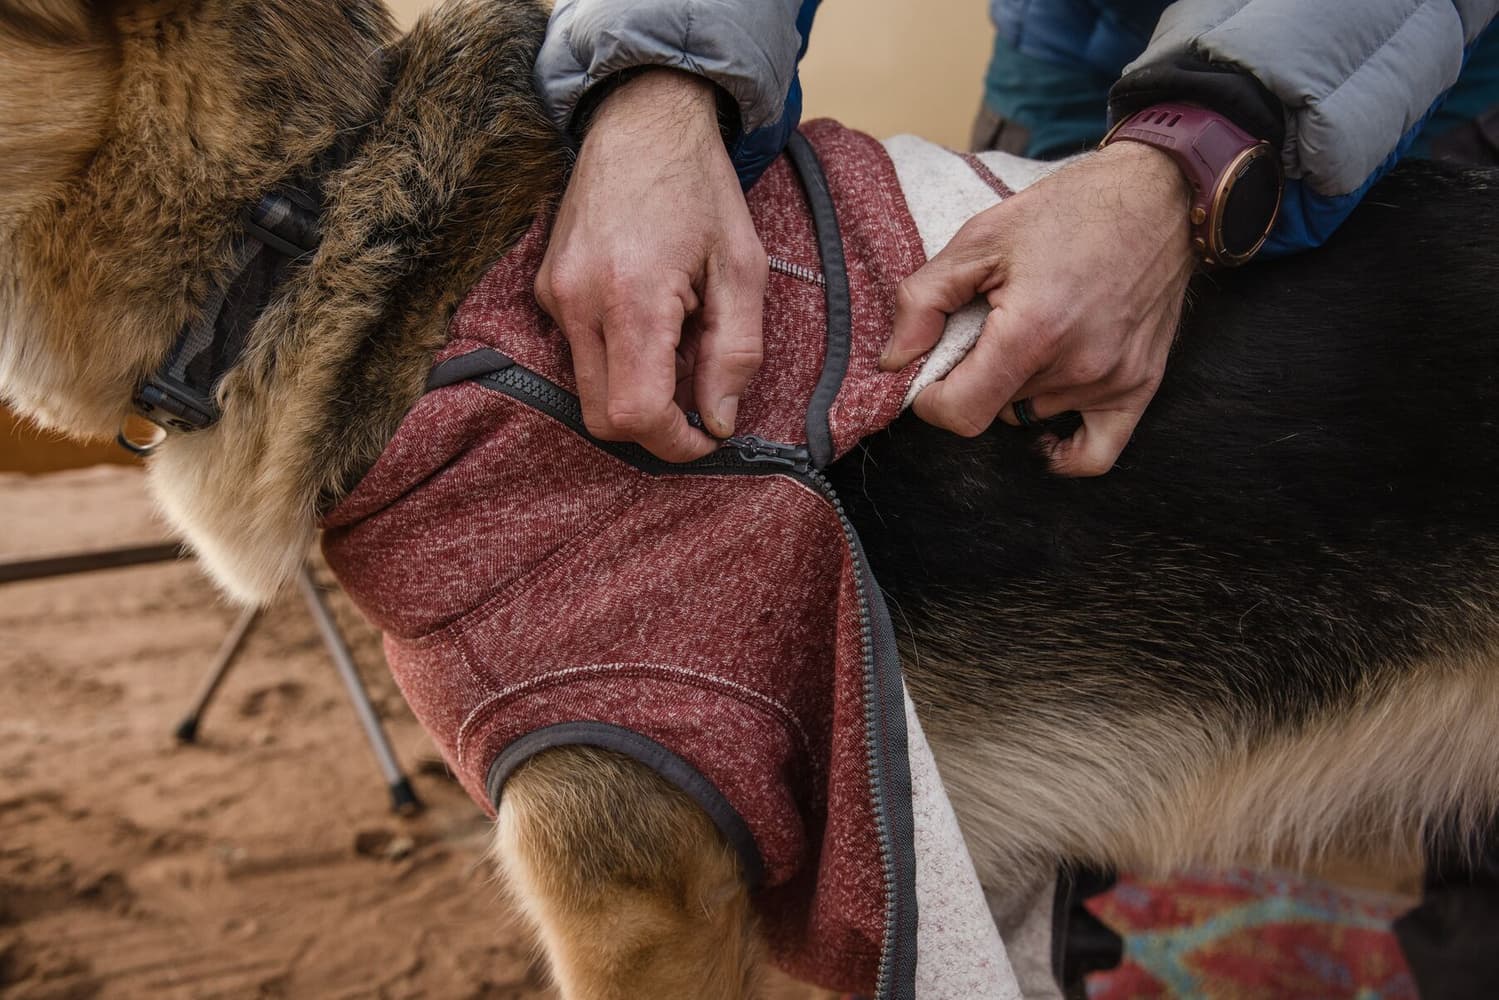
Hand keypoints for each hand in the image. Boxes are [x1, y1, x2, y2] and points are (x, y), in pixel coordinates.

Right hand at [535, 70, 767, 461]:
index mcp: (633, 297)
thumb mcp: (744, 269)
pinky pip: (578, 353)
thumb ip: (736, 353)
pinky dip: (616, 357)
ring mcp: (554, 295)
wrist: (642, 122)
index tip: (708, 436)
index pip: (637, 414)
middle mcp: (580, 301)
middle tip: (697, 399)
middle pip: (603, 419)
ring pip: (587, 390)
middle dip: (653, 427)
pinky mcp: (546, 289)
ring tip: (677, 342)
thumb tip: (719, 421)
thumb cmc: (701, 191)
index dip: (676, 443)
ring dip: (635, 389)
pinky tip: (649, 316)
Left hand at [881, 141, 1194, 475]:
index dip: (931, 400)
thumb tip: (893, 361)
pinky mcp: (1140, 386)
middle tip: (987, 332)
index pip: (961, 413)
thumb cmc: (1064, 212)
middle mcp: (1076, 366)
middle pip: (994, 410)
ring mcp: (1112, 381)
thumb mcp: (978, 239)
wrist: (1154, 196)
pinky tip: (1045, 430)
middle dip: (975, 380)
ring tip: (1031, 335)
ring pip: (1033, 415)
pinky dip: (1064, 449)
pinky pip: (1096, 453)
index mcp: (1031, 331)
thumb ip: (924, 300)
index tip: (930, 373)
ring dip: (1018, 390)